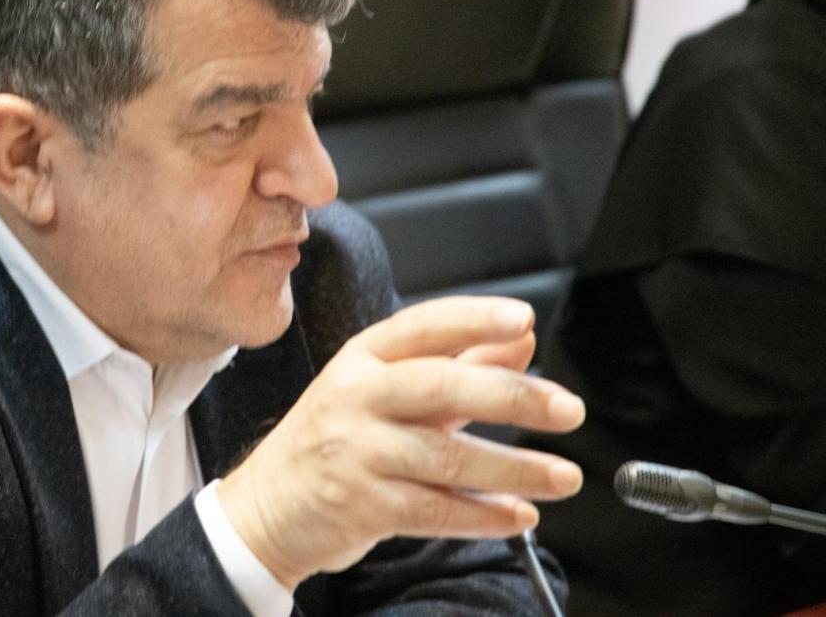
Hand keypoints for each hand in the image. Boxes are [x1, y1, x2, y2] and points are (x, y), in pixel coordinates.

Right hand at [217, 296, 585, 588]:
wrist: (268, 505)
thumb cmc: (335, 438)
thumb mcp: (385, 388)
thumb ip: (458, 362)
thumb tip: (521, 338)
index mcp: (363, 358)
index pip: (424, 326)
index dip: (475, 319)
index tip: (525, 320)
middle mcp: (356, 396)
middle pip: (440, 386)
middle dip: (512, 396)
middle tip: (567, 409)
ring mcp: (355, 450)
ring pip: (446, 455)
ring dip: (514, 468)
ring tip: (563, 475)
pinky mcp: (360, 504)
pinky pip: (434, 509)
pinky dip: (483, 514)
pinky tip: (519, 515)